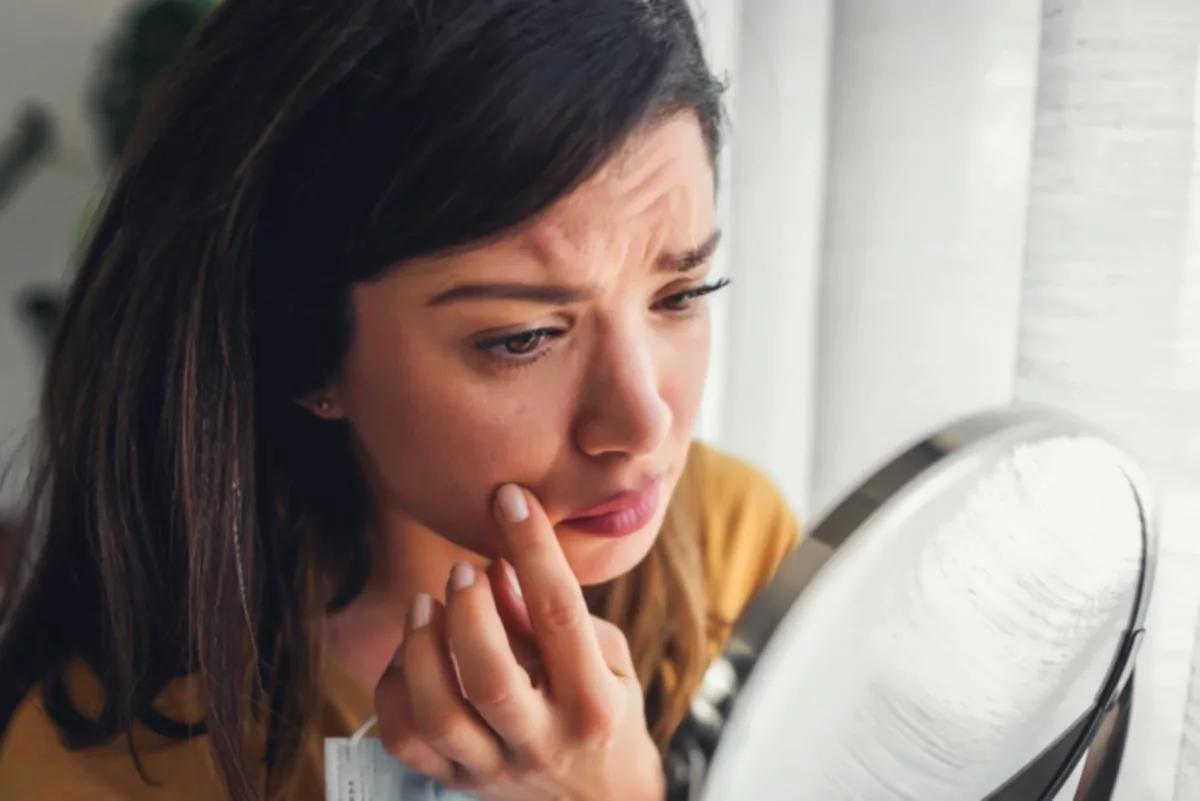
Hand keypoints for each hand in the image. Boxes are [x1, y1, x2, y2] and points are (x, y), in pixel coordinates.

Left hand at [374, 484, 664, 800]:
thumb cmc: (608, 709)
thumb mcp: (608, 659)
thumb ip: (553, 620)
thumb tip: (499, 568)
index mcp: (595, 704)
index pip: (561, 616)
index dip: (534, 548)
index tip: (511, 499)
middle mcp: (546, 742)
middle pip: (491, 679)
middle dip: (469, 612)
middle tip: (462, 569)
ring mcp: (498, 769)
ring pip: (440, 718)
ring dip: (422, 649)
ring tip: (424, 605)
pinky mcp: (459, 784)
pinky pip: (406, 743)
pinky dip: (394, 691)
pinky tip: (409, 654)